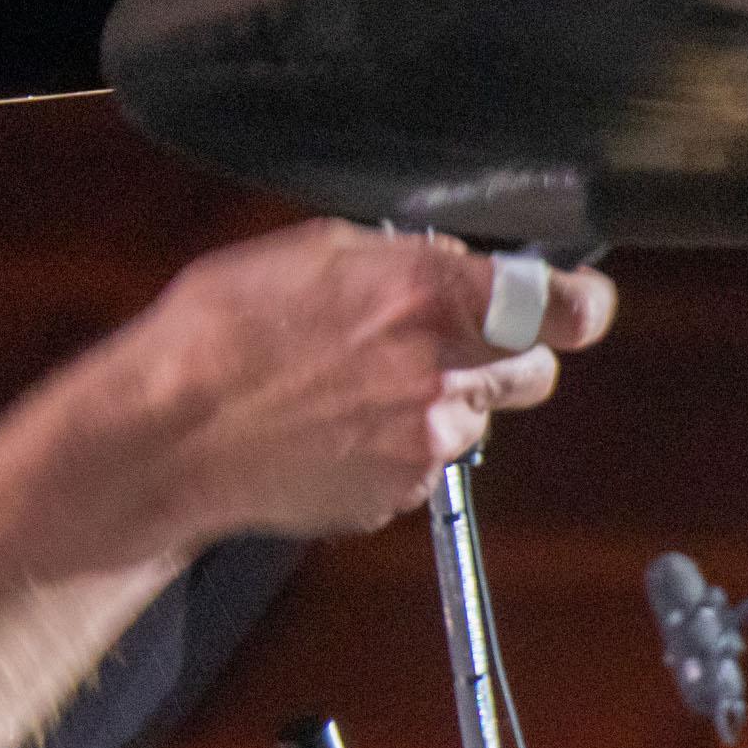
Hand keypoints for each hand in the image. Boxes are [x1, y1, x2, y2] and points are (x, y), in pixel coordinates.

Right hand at [52, 222, 615, 554]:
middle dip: (502, 354)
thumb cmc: (220, 331)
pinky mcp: (393, 496)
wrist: (167, 435)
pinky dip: (394, 448)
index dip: (580, 303)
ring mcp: (422, 446)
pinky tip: (331, 427)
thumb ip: (402, 260)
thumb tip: (449, 268)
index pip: (569, 308)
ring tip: (357, 388)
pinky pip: (423, 467)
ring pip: (474, 421)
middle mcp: (441, 376)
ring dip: (439, 404)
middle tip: (442, 340)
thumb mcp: (313, 251)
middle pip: (536, 372)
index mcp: (430, 298)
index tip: (576, 300)